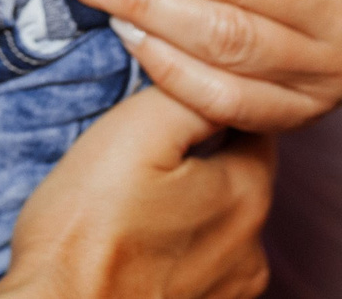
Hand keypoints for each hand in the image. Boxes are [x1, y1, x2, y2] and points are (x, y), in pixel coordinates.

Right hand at [0, 88, 273, 298]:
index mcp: (248, 193)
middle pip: (237, 172)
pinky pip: (199, 262)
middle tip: (143, 145)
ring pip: (218, 220)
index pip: (252, 121)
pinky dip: (177, 246)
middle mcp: (254, 247)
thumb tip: (221, 65)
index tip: (169, 97)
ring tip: (135, 196)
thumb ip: (189, 93)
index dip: (210, 99)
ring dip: (190, 203)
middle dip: (200, 153)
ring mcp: (231, 290)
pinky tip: (138, 239)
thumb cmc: (88, 231)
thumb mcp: (133, 133)